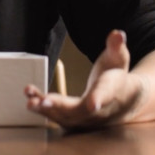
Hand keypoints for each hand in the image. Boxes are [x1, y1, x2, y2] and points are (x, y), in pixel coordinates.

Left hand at [24, 30, 148, 130]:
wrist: (124, 102)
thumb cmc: (118, 76)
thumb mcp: (119, 59)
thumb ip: (116, 46)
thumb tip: (117, 33)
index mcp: (111, 91)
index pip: (105, 95)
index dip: (98, 99)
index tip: (92, 104)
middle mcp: (98, 110)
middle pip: (79, 111)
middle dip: (60, 107)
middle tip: (42, 101)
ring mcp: (85, 119)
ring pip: (65, 117)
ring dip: (46, 109)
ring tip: (30, 100)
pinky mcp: (74, 121)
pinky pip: (57, 117)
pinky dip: (43, 109)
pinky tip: (30, 97)